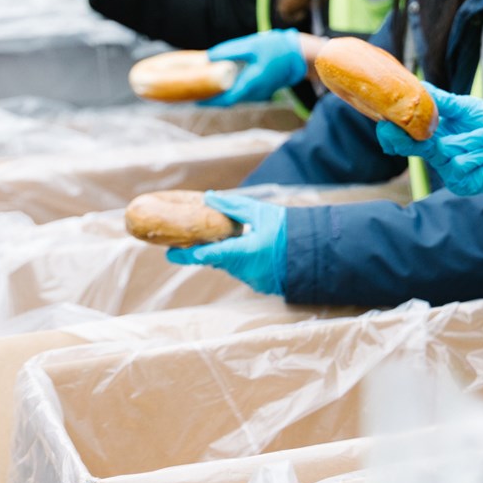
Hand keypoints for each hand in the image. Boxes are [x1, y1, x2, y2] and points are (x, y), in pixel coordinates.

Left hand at [169, 193, 286, 294]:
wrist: (313, 253)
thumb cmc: (287, 230)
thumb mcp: (261, 212)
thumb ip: (233, 207)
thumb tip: (208, 198)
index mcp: (243, 251)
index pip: (207, 255)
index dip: (186, 255)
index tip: (169, 252)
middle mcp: (244, 269)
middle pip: (214, 261)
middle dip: (199, 253)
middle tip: (180, 245)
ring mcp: (251, 279)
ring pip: (226, 266)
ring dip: (219, 255)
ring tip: (210, 241)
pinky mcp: (258, 284)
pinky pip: (240, 271)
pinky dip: (235, 261)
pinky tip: (239, 249)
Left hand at [202, 31, 308, 106]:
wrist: (299, 55)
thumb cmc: (277, 48)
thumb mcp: (251, 45)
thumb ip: (230, 51)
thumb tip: (208, 56)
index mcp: (251, 83)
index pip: (227, 99)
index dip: (209, 102)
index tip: (194, 100)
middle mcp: (255, 92)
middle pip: (228, 101)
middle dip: (211, 98)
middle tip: (194, 92)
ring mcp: (259, 92)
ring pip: (235, 97)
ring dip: (220, 94)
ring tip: (203, 86)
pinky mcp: (261, 88)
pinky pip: (242, 92)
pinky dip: (230, 89)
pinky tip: (221, 80)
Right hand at [374, 85, 482, 198]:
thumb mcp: (465, 107)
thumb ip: (442, 101)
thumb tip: (420, 87)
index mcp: (434, 134)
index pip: (407, 136)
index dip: (395, 134)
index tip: (386, 125)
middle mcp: (436, 153)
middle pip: (415, 147)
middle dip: (407, 139)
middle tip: (399, 129)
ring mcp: (446, 170)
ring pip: (444, 153)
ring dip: (469, 140)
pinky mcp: (459, 182)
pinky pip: (459, 166)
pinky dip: (476, 154)